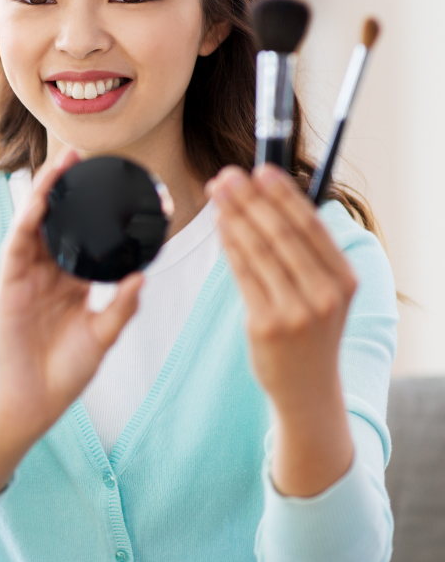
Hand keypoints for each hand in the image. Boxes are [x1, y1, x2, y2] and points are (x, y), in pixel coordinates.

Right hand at [0, 148, 142, 499]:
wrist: (32, 405)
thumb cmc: (64, 375)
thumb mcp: (101, 338)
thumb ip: (120, 308)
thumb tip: (142, 276)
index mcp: (72, 283)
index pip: (86, 236)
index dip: (98, 210)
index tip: (120, 184)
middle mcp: (47, 274)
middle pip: (58, 221)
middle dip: (67, 188)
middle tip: (84, 154)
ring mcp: (25, 277)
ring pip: (35, 225)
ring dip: (46, 193)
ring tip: (62, 164)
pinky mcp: (7, 285)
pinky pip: (17, 246)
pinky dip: (26, 222)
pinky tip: (38, 201)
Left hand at [206, 164, 355, 495]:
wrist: (308, 391)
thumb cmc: (310, 334)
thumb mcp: (325, 294)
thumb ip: (307, 255)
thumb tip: (272, 204)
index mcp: (345, 279)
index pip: (310, 226)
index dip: (282, 194)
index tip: (260, 170)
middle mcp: (325, 294)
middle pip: (281, 233)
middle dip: (251, 199)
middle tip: (227, 175)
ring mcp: (297, 311)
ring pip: (259, 251)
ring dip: (234, 216)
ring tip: (217, 193)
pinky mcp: (267, 325)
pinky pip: (243, 276)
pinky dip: (229, 246)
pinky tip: (219, 226)